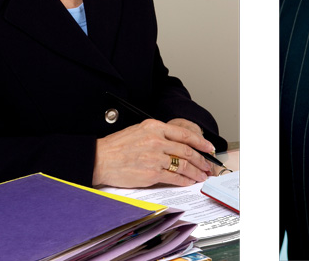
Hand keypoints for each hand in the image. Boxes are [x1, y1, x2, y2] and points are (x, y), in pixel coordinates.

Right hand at [92, 119, 215, 187]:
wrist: (100, 159)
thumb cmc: (116, 147)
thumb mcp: (138, 131)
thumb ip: (157, 135)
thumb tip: (176, 145)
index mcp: (153, 127)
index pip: (184, 134)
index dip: (200, 142)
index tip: (208, 147)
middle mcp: (156, 140)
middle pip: (187, 150)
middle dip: (201, 160)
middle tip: (207, 165)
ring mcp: (155, 157)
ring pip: (184, 165)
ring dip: (196, 172)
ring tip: (201, 176)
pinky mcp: (152, 173)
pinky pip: (175, 177)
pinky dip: (185, 181)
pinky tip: (189, 182)